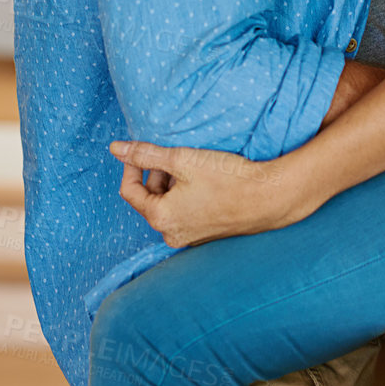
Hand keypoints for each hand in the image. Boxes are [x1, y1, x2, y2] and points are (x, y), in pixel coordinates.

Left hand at [109, 141, 300, 247]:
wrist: (269, 197)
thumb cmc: (227, 179)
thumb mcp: (182, 159)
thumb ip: (145, 154)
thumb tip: (115, 148)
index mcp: (160, 218)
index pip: (129, 191)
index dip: (131, 166)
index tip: (142, 150)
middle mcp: (171, 233)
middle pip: (150, 199)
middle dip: (157, 175)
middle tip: (176, 156)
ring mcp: (190, 237)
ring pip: (168, 205)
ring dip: (173, 185)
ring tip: (194, 168)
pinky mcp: (205, 235)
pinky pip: (185, 213)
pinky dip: (188, 196)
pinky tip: (206, 182)